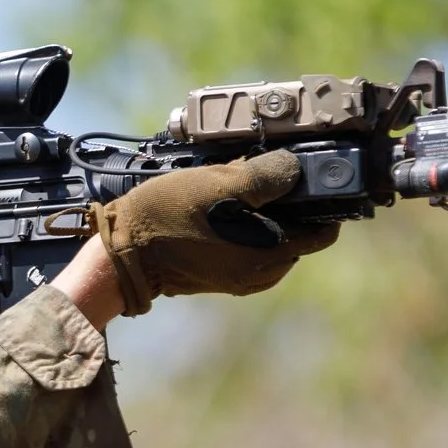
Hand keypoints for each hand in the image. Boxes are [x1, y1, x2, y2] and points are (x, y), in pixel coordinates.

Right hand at [88, 149, 338, 314]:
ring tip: (232, 192)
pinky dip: (246, 229)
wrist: (123, 254)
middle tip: (255, 178)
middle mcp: (265, 273)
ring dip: (263, 215)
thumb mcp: (218, 184)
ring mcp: (245, 279)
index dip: (320, 200)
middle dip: (286, 205)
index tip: (305, 177)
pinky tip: (221, 211)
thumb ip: (265, 176)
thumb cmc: (167, 218)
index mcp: (271, 253)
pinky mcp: (226, 278)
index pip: (324, 229)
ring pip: (274, 239)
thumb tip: (297, 169)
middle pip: (299, 232)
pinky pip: (252, 248)